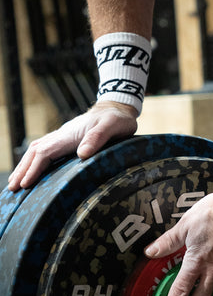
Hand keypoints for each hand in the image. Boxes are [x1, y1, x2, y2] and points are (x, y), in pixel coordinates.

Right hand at [8, 101, 137, 190]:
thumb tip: (81, 154)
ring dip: (25, 166)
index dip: (33, 169)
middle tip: (11, 189)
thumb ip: (97, 138)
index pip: (44, 153)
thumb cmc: (117, 118)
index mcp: (69, 135)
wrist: (118, 107)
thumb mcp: (111, 126)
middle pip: (34, 152)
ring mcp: (64, 136)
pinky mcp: (68, 139)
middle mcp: (62, 135)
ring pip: (38, 150)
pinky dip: (35, 161)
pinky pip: (46, 150)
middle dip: (22, 170)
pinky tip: (35, 169)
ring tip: (16, 182)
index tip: (24, 185)